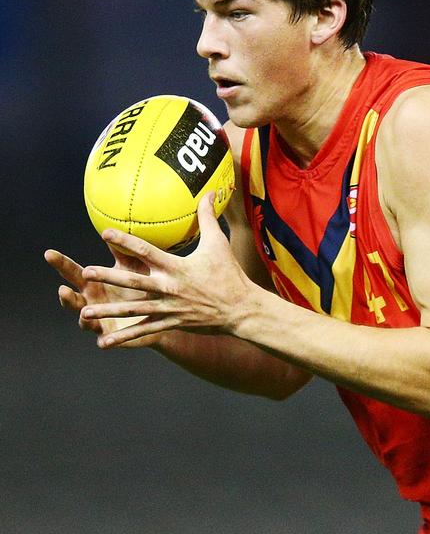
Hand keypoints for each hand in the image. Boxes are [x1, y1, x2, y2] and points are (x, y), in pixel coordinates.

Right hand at [44, 242, 158, 347]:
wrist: (160, 313)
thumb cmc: (142, 285)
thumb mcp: (132, 266)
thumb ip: (123, 250)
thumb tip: (113, 228)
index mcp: (93, 283)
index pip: (73, 272)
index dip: (61, 264)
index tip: (48, 253)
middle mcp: (91, 302)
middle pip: (73, 299)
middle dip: (66, 296)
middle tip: (62, 289)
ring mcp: (99, 321)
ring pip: (86, 321)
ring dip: (84, 318)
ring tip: (84, 314)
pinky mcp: (113, 336)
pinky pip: (108, 341)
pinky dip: (106, 341)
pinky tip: (103, 342)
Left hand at [75, 192, 252, 347]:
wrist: (241, 310)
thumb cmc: (229, 275)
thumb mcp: (218, 244)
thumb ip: (208, 217)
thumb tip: (211, 190)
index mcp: (176, 267)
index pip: (146, 251)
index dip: (125, 241)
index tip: (105, 233)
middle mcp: (169, 288)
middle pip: (134, 282)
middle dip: (109, 276)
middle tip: (86, 272)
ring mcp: (168, 308)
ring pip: (133, 311)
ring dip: (109, 312)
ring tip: (85, 312)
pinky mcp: (171, 323)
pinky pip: (144, 331)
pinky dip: (124, 338)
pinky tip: (105, 343)